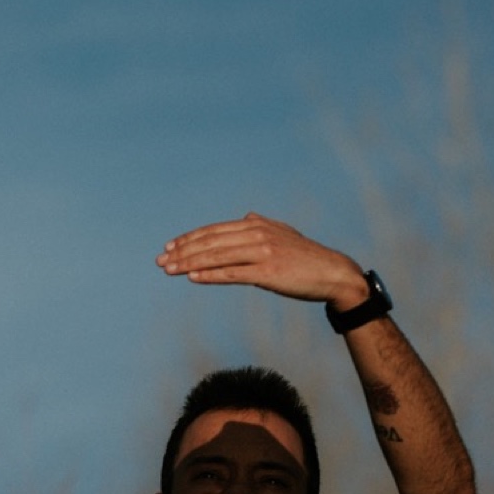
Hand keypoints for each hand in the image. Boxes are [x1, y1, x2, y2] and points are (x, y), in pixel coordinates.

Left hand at [158, 213, 369, 307]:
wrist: (333, 273)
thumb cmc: (306, 257)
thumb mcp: (284, 234)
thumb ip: (263, 225)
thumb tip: (247, 216)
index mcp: (257, 225)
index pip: (214, 231)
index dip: (189, 238)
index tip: (169, 247)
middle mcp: (257, 234)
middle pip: (211, 242)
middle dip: (182, 251)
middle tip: (160, 260)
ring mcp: (262, 253)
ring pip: (217, 257)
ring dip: (189, 263)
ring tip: (169, 270)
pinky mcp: (268, 272)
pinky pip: (232, 273)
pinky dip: (210, 274)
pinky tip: (192, 277)